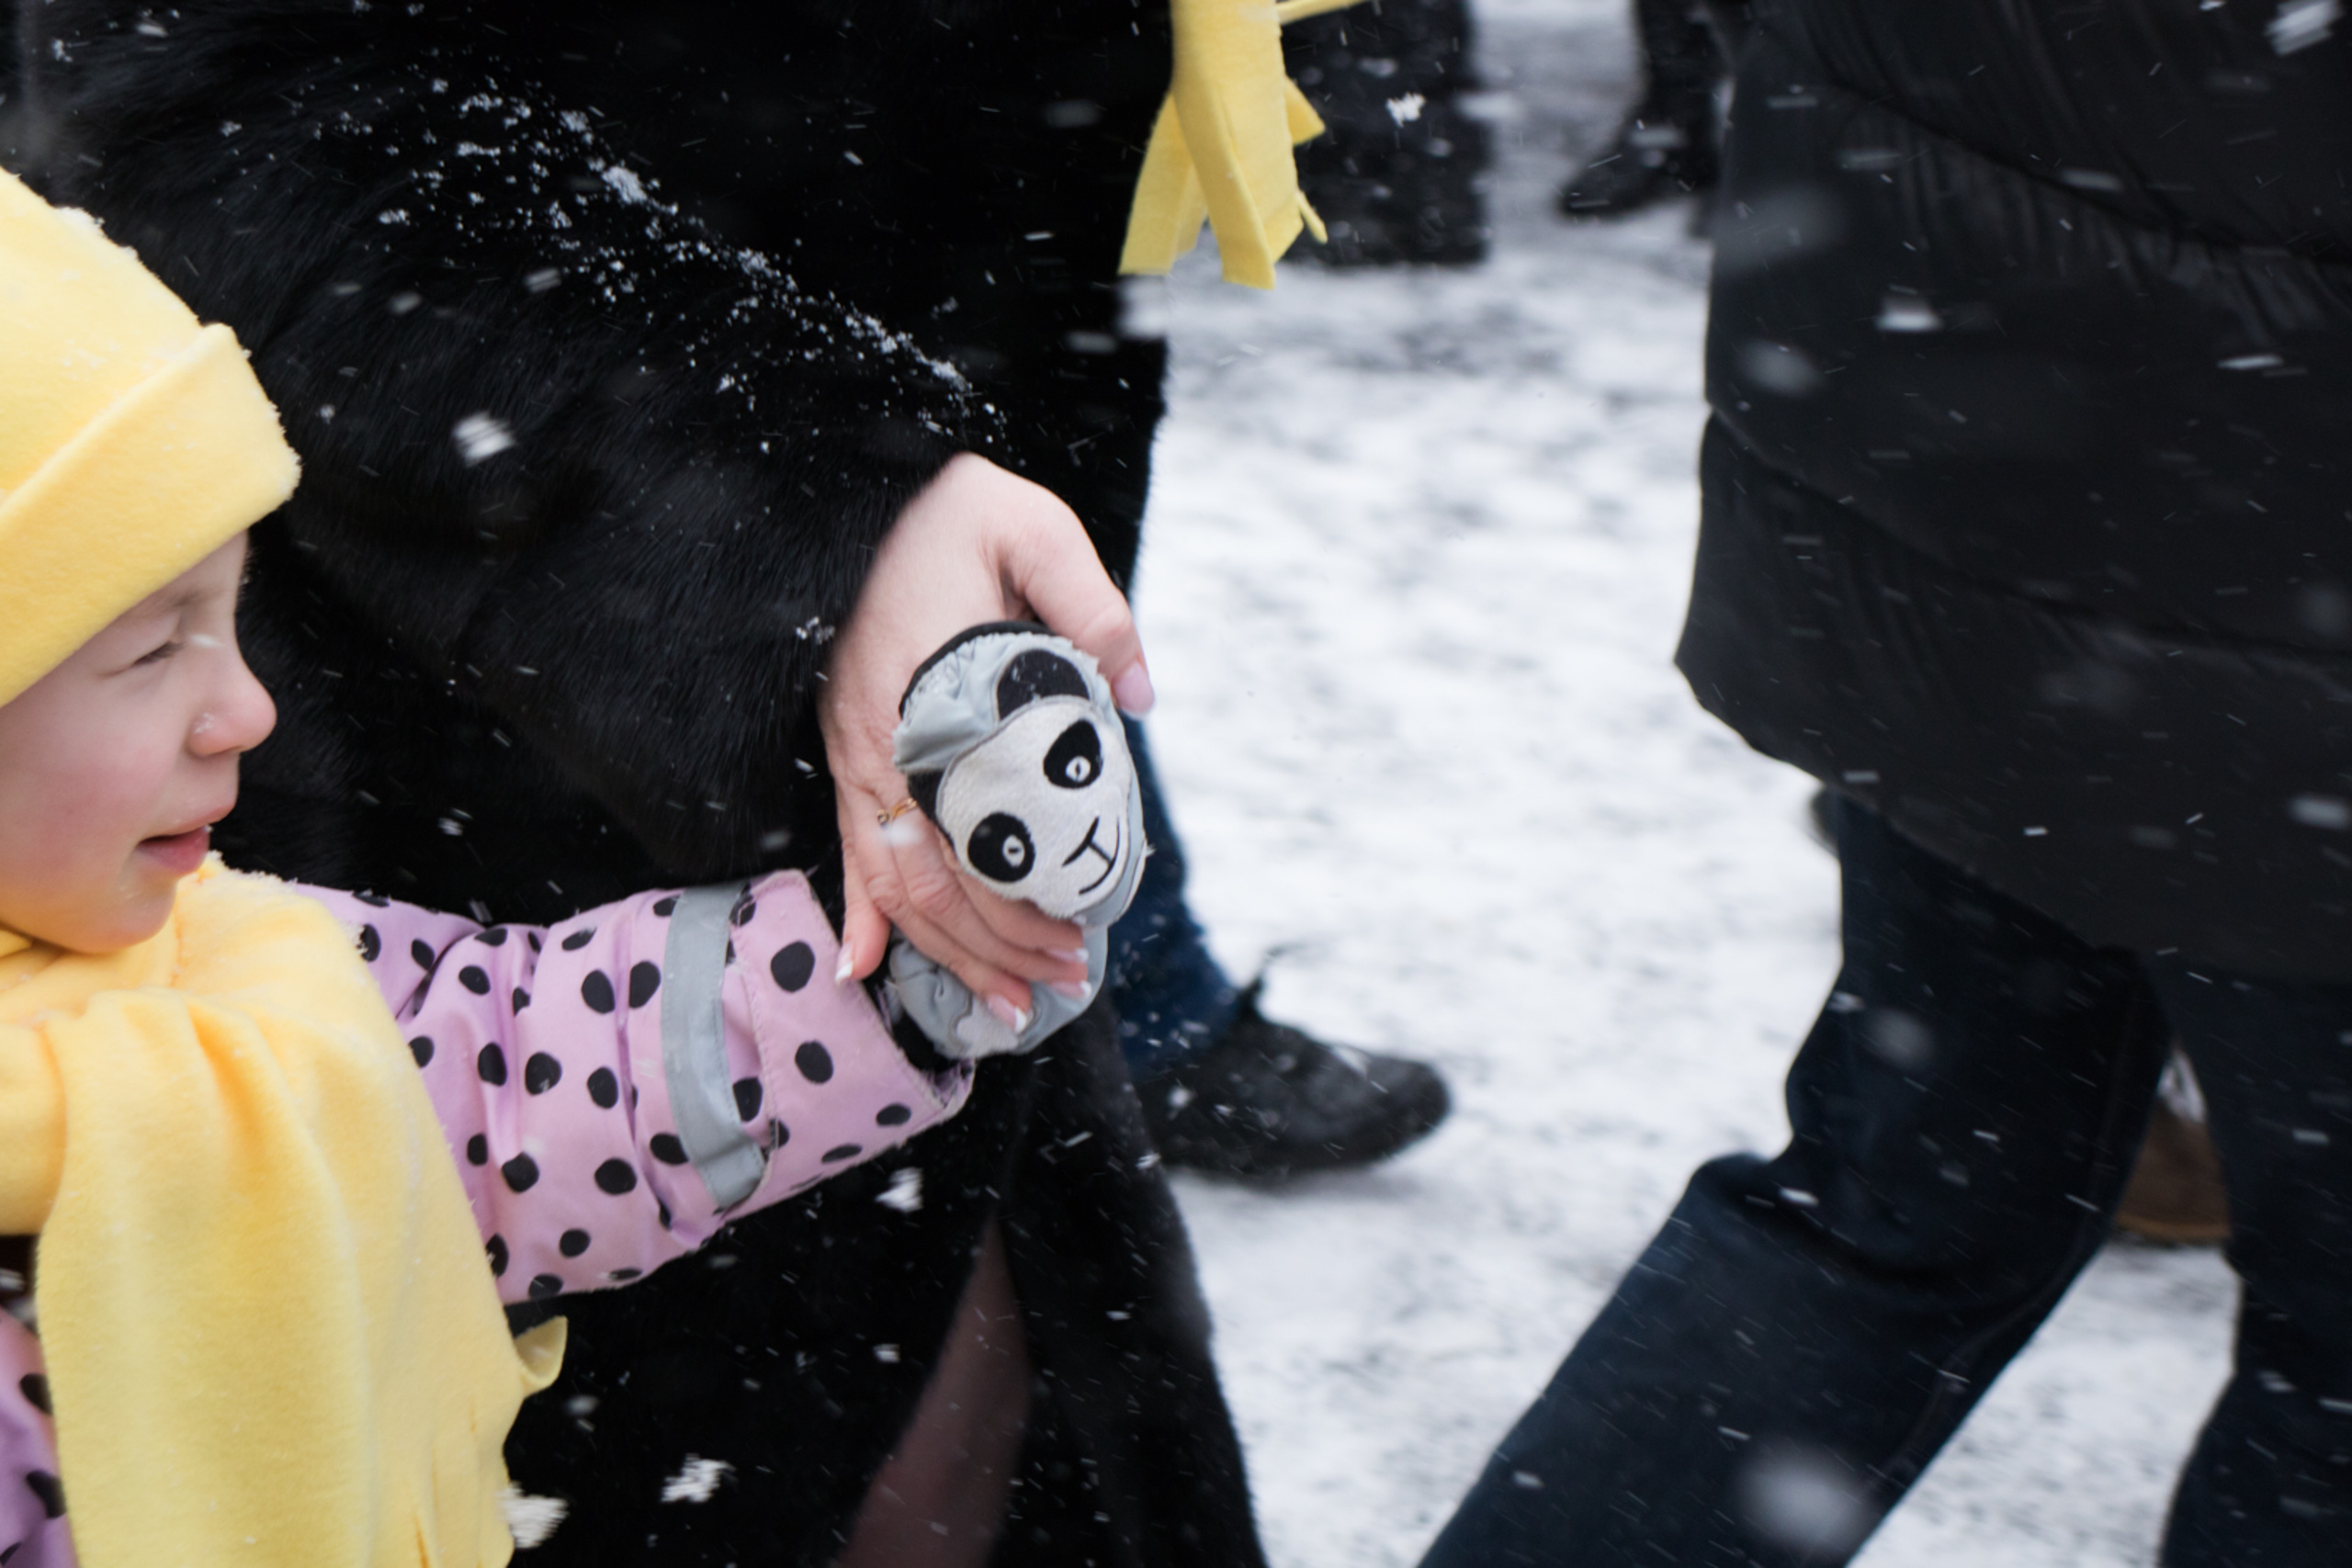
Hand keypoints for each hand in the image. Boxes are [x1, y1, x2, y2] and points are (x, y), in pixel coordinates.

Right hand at [821, 454, 1153, 1024]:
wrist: (850, 483)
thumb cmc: (948, 508)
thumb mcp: (1034, 528)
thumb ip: (1094, 607)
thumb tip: (1142, 696)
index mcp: (933, 699)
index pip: (977, 839)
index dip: (1024, 905)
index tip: (1083, 940)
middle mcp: (881, 742)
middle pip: (934, 882)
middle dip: (999, 948)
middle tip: (1065, 982)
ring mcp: (852, 751)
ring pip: (892, 881)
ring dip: (948, 950)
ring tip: (1008, 1001)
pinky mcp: (841, 747)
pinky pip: (843, 844)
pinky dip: (857, 912)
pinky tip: (861, 968)